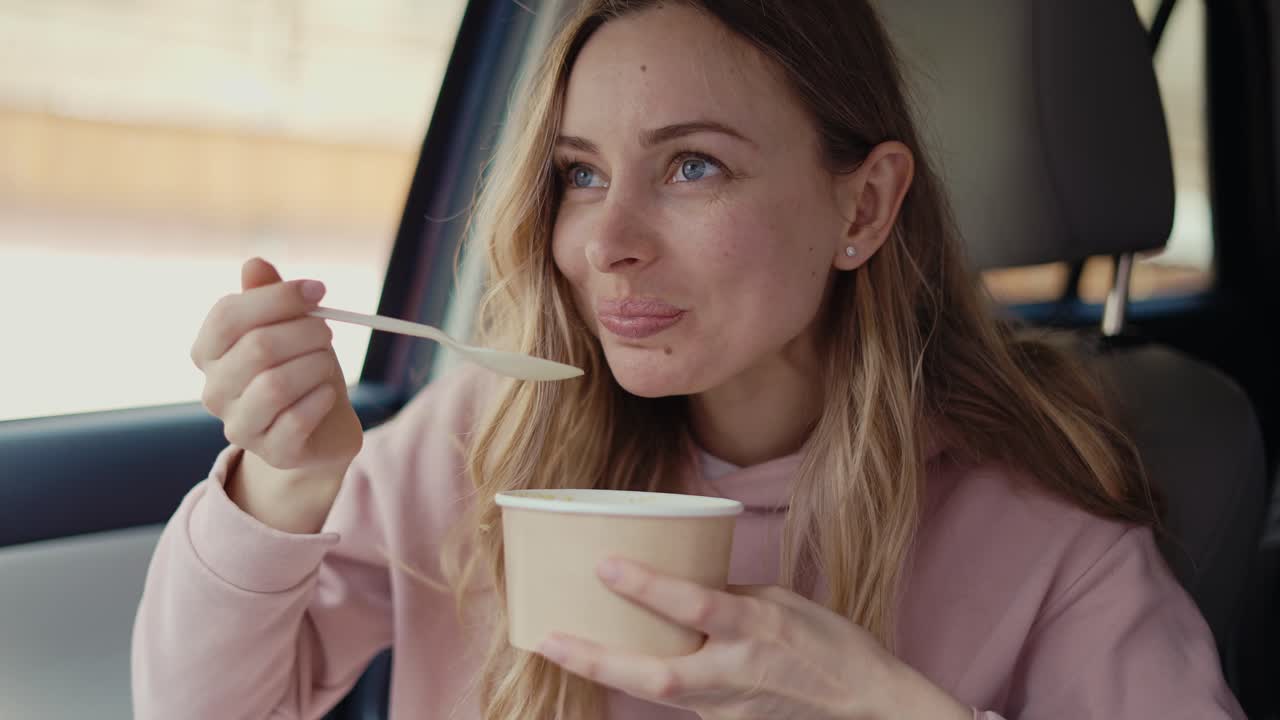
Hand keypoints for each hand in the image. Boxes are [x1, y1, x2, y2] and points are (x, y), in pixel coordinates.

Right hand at [190, 258, 361, 471]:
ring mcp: (240, 426)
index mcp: (208, 353)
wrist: (323, 427)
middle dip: (305, 332)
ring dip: (315, 365)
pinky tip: (328, 394)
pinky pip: (297, 418)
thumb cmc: (301, 368)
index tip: (318, 290)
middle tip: (327, 331)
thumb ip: (270, 296)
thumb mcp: (290, 327)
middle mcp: (214, 391)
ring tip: (327, 363)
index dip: (276, 297)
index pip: (227, 315)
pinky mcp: (273, 452)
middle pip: (256, 347)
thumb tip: (254, 264)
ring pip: (276, 384)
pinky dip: (322, 398)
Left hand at [536, 559, 971, 719]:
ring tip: (560, 647)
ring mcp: (727, 705)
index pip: (696, 605)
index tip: (605, 565)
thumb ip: (729, 596)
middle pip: (656, 673)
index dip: (648, 586)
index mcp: (758, 628)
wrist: (866, 709)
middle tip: (547, 639)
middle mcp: (737, 670)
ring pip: (657, 691)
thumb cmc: (831, 646)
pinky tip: (614, 662)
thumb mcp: (783, 603)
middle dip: (597, 658)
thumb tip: (681, 584)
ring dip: (606, 669)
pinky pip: (676, 697)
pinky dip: (644, 677)